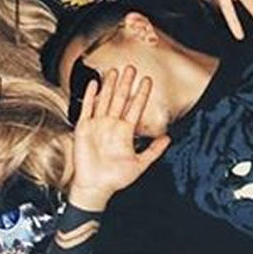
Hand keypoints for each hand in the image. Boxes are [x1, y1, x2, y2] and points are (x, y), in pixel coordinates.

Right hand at [70, 66, 170, 210]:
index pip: (135, 108)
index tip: (147, 80)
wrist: (95, 186)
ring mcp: (97, 125)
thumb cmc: (115, 178)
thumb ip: (154, 151)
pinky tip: (94, 84)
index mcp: (125, 132)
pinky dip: (90, 96)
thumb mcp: (140, 164)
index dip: (141, 94)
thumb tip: (168, 138)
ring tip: (114, 70)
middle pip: (120, 99)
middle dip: (126, 83)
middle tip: (131, 67)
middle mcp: (112, 125)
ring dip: (109, 85)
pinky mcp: (84, 128)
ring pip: (105, 100)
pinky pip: (87, 108)